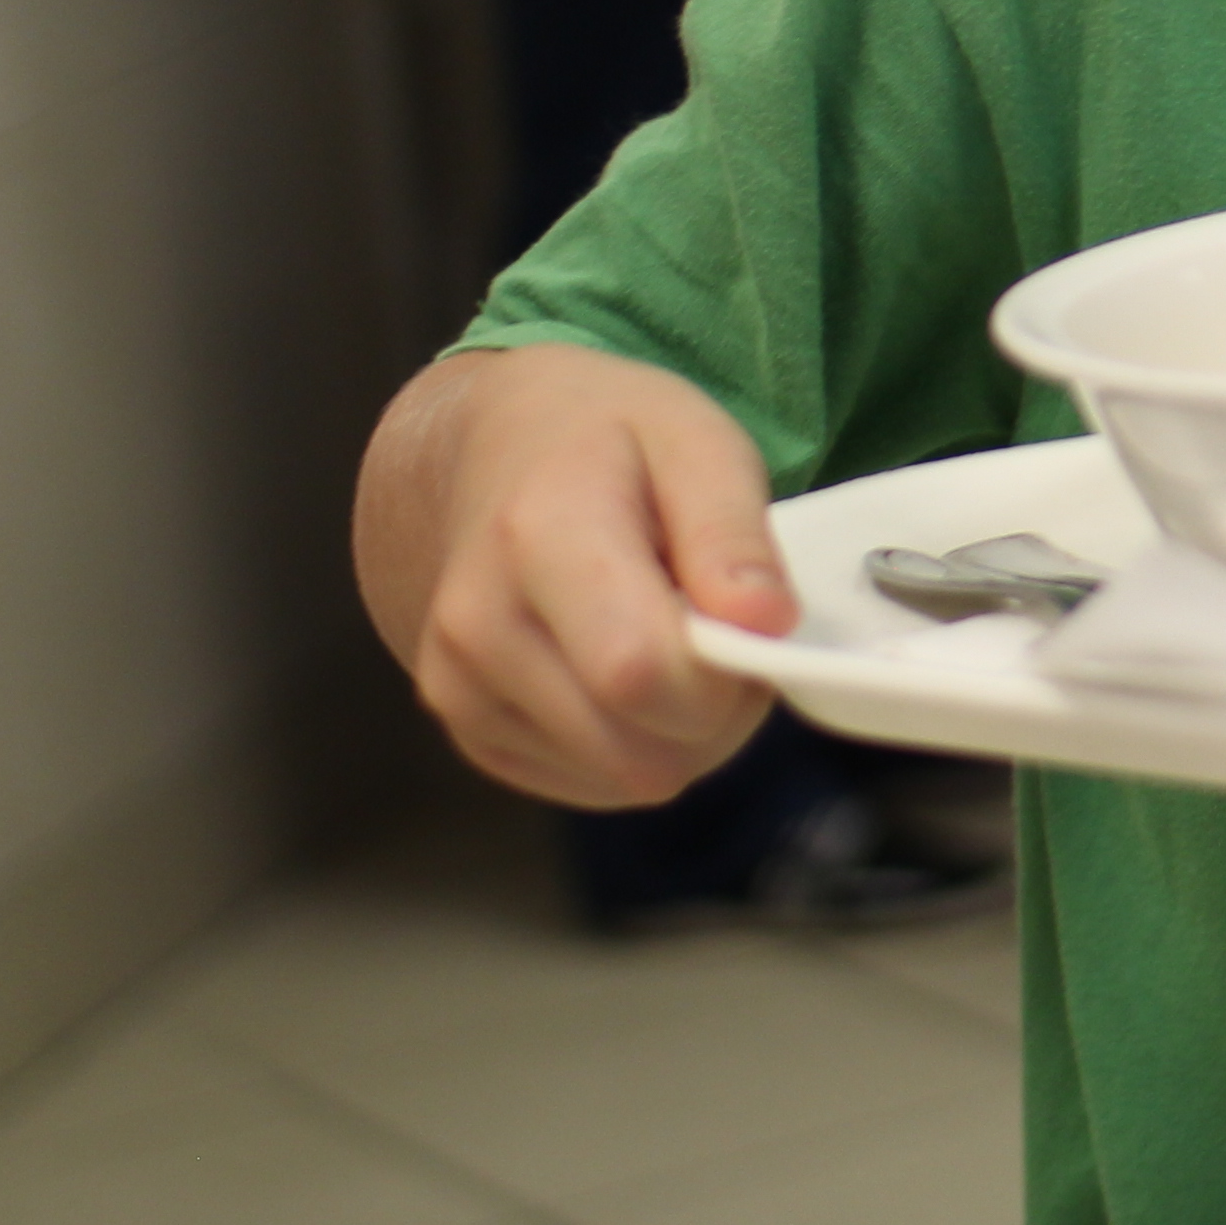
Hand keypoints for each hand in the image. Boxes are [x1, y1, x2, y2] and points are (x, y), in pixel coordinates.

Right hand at [355, 345, 797, 808]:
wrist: (493, 452)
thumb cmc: (608, 442)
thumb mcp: (694, 439)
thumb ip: (731, 532)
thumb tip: (765, 623)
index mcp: (535, 536)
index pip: (639, 671)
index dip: (727, 674)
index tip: (750, 618)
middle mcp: (477, 625)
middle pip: (639, 748)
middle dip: (717, 712)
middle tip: (725, 632)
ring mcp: (459, 688)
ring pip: (625, 778)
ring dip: (683, 733)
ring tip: (677, 642)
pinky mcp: (469, 732)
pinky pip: (594, 785)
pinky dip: (638, 744)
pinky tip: (630, 671)